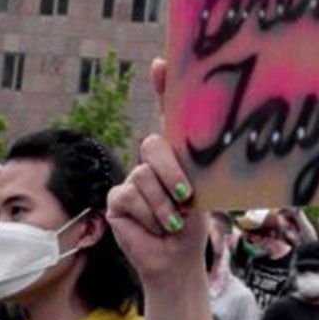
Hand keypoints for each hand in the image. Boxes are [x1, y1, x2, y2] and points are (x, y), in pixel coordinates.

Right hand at [107, 61, 205, 291]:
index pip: (168, 112)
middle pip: (154, 146)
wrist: (178, 256)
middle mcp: (152, 158)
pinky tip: (154, 227)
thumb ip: (193, 170)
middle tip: (186, 197)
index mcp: (177, 151)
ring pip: (144, 178)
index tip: (161, 63)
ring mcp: (132, 175)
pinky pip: (130, 197)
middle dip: (171, 172)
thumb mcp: (202, 191)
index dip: (163, 85)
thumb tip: (199, 162)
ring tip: (173, 221)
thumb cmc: (194, 221)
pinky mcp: (116, 197)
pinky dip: (149, 216)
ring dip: (164, 207)